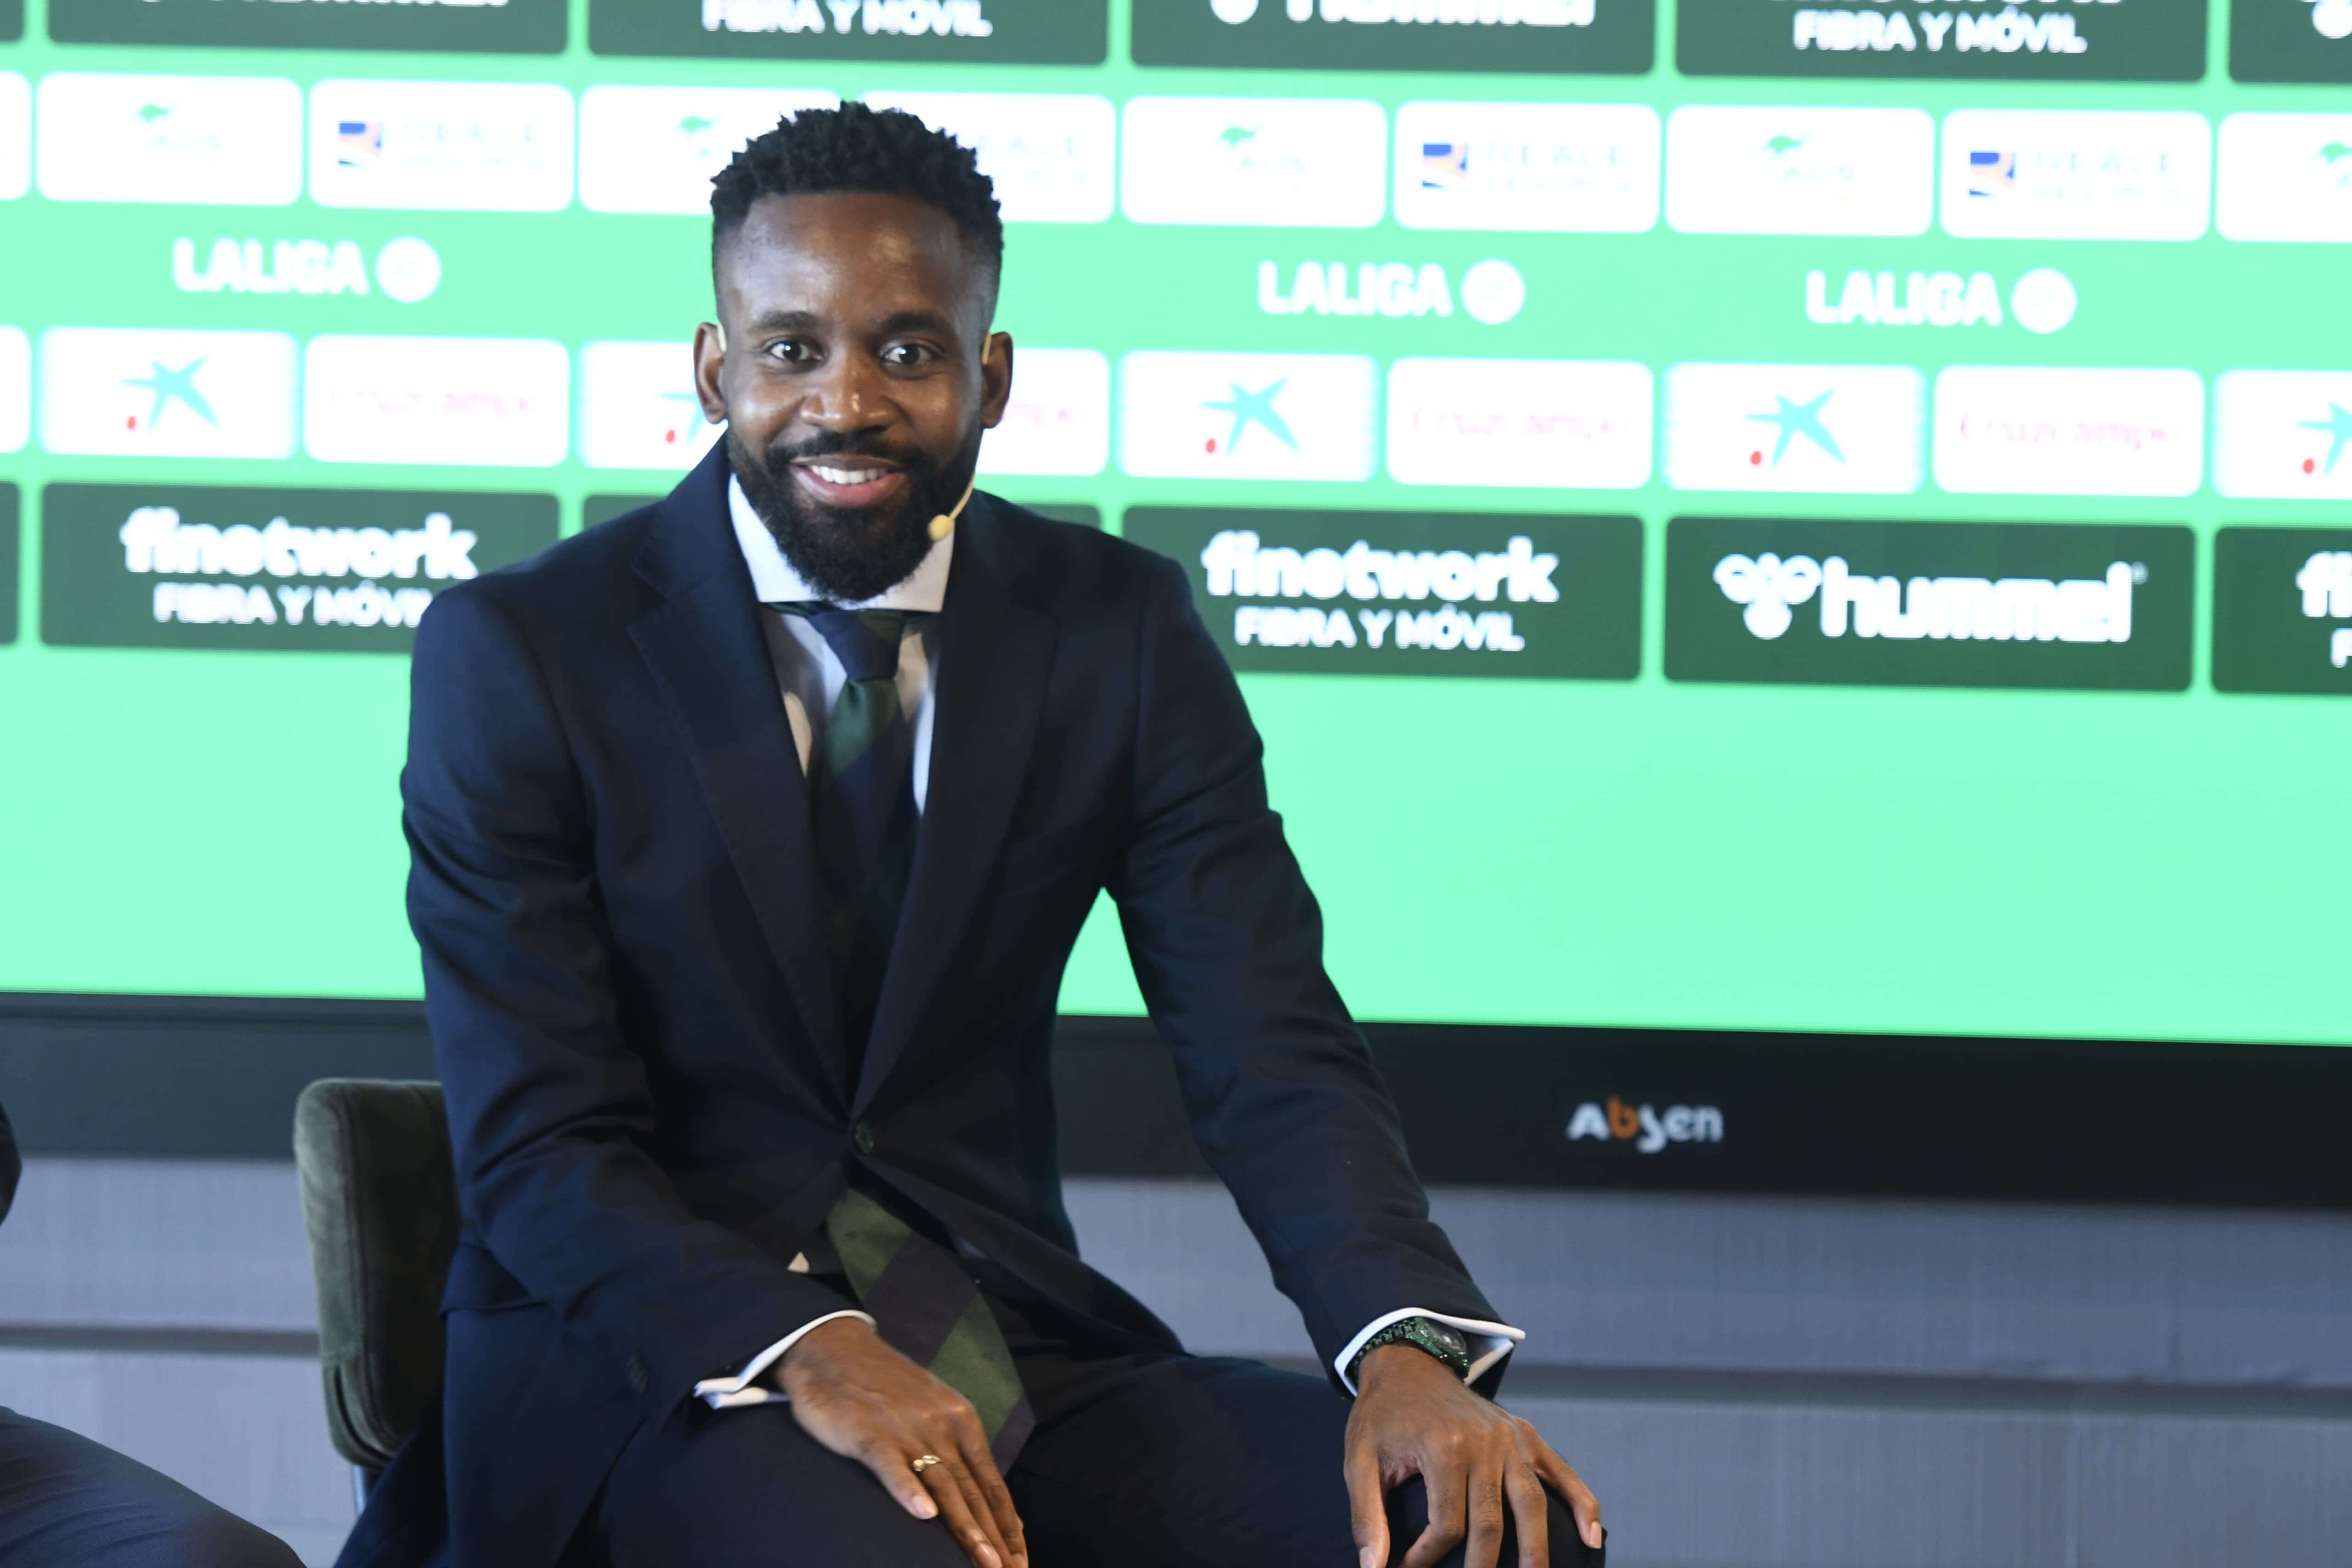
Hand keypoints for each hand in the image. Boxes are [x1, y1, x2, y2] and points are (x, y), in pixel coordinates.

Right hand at [779, 1316, 1027, 1567]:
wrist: (835, 1349)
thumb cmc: (883, 1386)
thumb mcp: (933, 1409)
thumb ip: (957, 1449)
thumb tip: (984, 1492)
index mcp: (960, 1421)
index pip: (991, 1482)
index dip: (1008, 1524)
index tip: (1021, 1558)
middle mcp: (941, 1427)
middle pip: (973, 1491)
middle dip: (995, 1538)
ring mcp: (907, 1431)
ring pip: (943, 1486)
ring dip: (965, 1528)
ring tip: (984, 1561)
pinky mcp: (870, 1435)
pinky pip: (892, 1467)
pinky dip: (909, 1491)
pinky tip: (924, 1517)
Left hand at [1344, 1344, 1601, 1567]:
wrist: (1408, 1365)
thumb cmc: (1382, 1417)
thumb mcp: (1359, 1461)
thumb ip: (1366, 1517)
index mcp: (1443, 1448)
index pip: (1445, 1525)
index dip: (1426, 1558)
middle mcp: (1484, 1443)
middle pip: (1492, 1523)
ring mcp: (1510, 1439)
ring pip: (1531, 1505)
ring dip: (1536, 1552)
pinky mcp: (1525, 1435)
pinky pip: (1560, 1472)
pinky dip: (1582, 1504)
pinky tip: (1592, 1538)